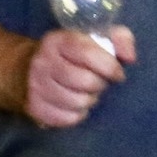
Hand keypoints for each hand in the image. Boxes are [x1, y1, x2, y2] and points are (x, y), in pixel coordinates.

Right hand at [21, 26, 135, 127]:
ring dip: (90, 100)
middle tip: (99, 83)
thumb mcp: (94, 37)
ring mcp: (36, 86)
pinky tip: (75, 104)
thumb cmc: (71, 53)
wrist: (25, 69)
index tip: (117, 74)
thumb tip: (130, 58)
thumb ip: (119, 39)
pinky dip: (78, 114)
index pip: (88, 54)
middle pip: (84, 81)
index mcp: (59, 41)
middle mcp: (44, 62)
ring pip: (77, 102)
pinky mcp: (34, 108)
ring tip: (87, 93)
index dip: (109, 66)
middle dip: (99, 85)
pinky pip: (67, 118)